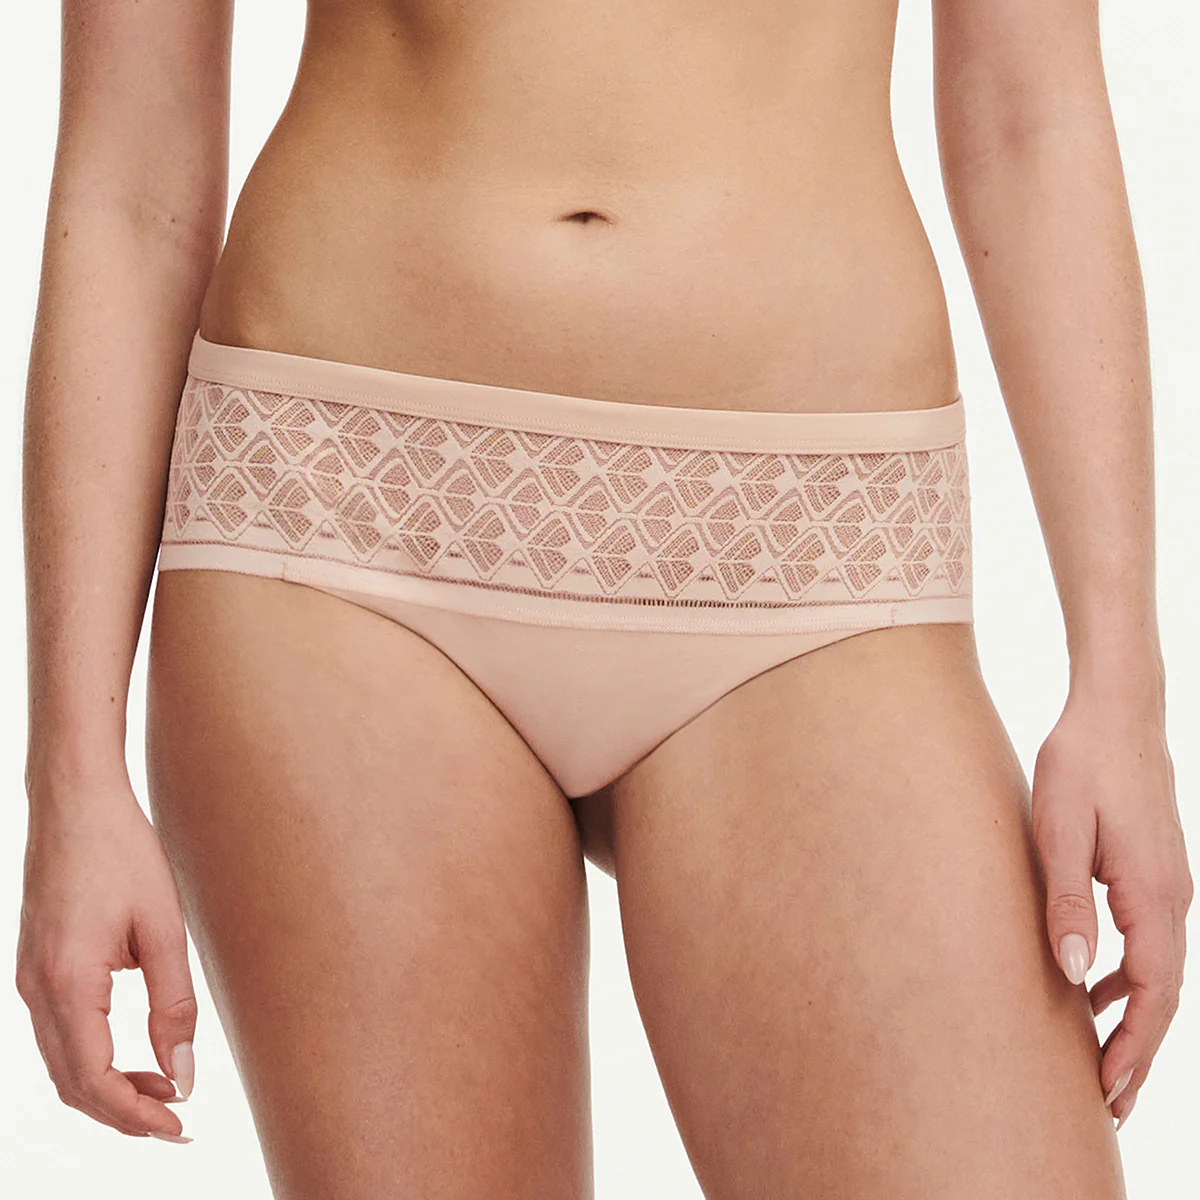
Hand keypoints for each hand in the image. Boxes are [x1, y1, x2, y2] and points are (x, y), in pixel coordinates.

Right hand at [16, 773, 196, 1140]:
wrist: (76, 802)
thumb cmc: (123, 853)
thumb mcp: (163, 926)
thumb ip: (173, 1004)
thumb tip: (184, 1075)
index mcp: (67, 983)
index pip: (94, 1081)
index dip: (136, 1115)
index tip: (180, 1127)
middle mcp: (35, 991)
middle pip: (72, 1085)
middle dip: (124, 1112)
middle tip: (179, 1122)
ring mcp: (29, 982)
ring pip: (63, 1065)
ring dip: (110, 1088)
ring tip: (167, 1091)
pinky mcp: (36, 969)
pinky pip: (60, 1036)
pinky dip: (95, 1059)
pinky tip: (139, 1054)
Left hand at [1030, 684, 1191, 1130]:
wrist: (1116, 710)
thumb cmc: (1081, 762)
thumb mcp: (1057, 829)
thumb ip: (1066, 901)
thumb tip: (1069, 973)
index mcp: (1152, 895)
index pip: (1152, 993)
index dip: (1132, 1048)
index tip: (1107, 1093)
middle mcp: (1172, 898)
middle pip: (1163, 995)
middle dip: (1137, 1052)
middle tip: (1106, 1104)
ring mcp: (1169, 886)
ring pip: (1158, 972)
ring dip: (1131, 1019)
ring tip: (1098, 1063)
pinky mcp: (1153, 873)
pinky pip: (1147, 943)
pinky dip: (1125, 978)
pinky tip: (1090, 988)